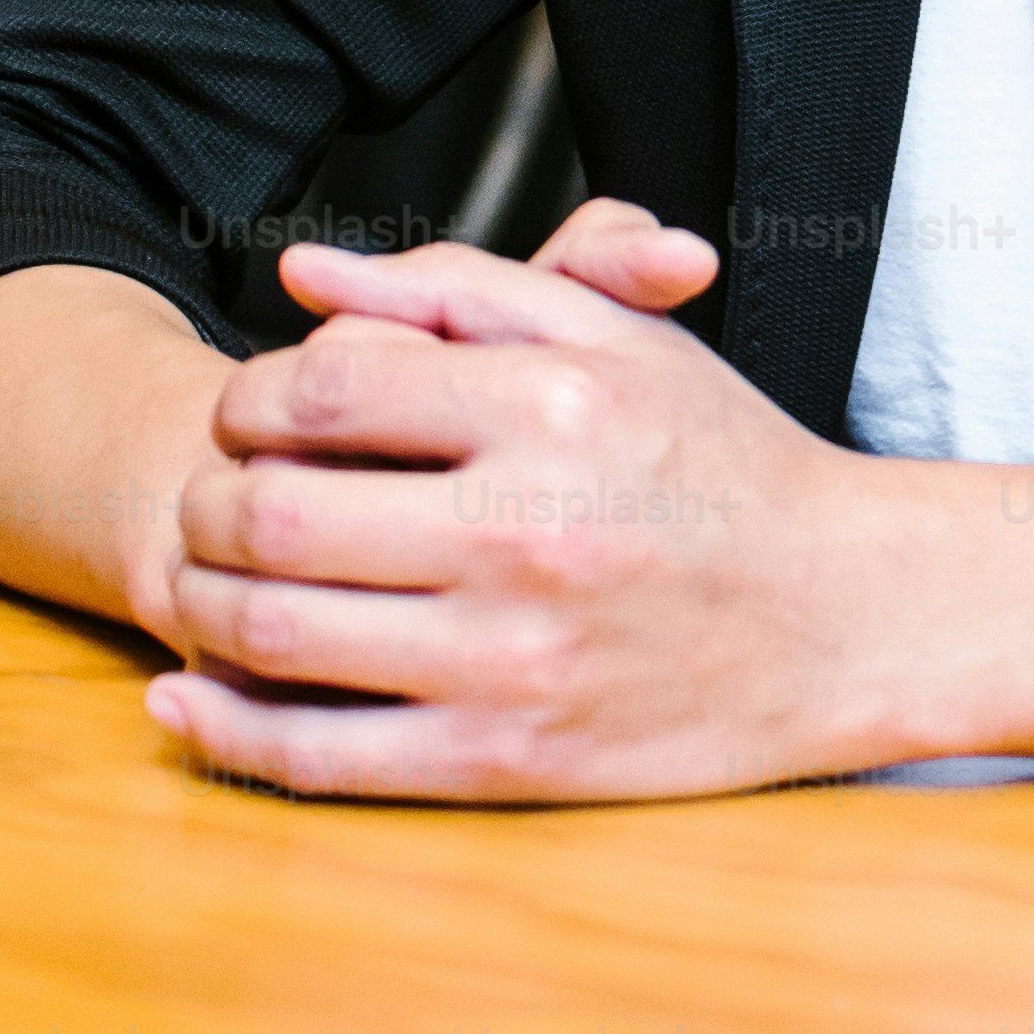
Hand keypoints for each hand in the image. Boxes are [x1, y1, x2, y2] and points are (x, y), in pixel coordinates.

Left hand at [137, 202, 947, 799]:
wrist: (846, 617)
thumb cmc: (724, 463)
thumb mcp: (616, 338)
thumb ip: (456, 288)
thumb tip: (302, 273)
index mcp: (552, 408)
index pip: (321, 390)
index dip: (249, 397)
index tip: (250, 413)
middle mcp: (528, 533)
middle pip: (276, 515)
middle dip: (206, 502)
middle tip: (210, 498)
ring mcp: (514, 659)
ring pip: (277, 637)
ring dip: (201, 606)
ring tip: (204, 581)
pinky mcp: (507, 760)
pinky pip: (320, 756)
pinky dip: (226, 730)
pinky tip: (187, 699)